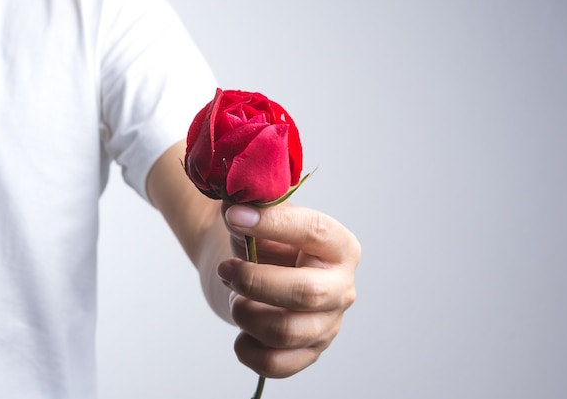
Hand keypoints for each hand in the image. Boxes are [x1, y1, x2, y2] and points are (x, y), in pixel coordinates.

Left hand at [217, 203, 359, 377]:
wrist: (254, 275)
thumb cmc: (262, 244)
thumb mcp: (260, 220)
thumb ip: (249, 208)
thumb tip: (234, 202)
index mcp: (339, 246)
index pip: (314, 231)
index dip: (273, 223)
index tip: (234, 216)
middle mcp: (342, 287)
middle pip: (306, 292)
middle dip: (255, 281)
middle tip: (225, 270)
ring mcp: (328, 324)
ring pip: (286, 331)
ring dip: (246, 314)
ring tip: (235, 298)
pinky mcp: (309, 353)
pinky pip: (276, 364)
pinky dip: (247, 348)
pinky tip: (241, 330)